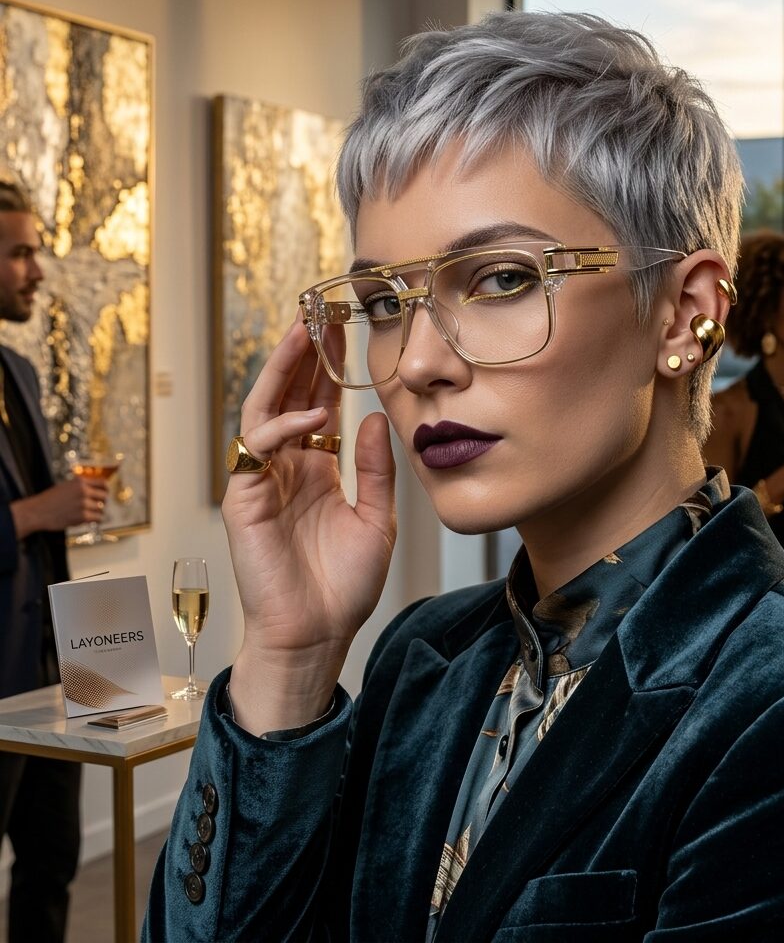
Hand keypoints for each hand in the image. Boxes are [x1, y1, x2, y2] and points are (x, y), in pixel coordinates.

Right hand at [10, 477, 108, 535]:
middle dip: (101, 502)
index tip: (104, 493)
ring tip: (86, 514)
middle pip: (104, 496)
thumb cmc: (49, 500)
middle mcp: (84, 491)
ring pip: (101, 509)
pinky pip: (98, 518)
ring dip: (96, 512)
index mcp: (80, 482)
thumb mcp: (66, 486)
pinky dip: (95, 520)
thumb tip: (97, 490)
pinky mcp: (83, 516)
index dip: (105, 489)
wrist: (36, 512)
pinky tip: (88, 520)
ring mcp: (84, 503)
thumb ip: (81, 487)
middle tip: (94, 506)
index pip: (103, 483)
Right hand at [223, 318, 396, 734]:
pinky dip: (281, 428)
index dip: (327, 369)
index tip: (343, 330)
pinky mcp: (244, 498)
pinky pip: (256, 449)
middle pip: (289, 397)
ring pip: (265, 410)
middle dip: (302, 355)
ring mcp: (263, 480)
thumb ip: (374, 470)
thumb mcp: (376, 519)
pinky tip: (310, 417)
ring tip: (303, 334)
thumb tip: (373, 419)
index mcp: (315, 470)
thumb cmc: (343, 586)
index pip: (317, 405)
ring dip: (283, 372)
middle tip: (319, 313)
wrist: (318, 634)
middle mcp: (287, 468)